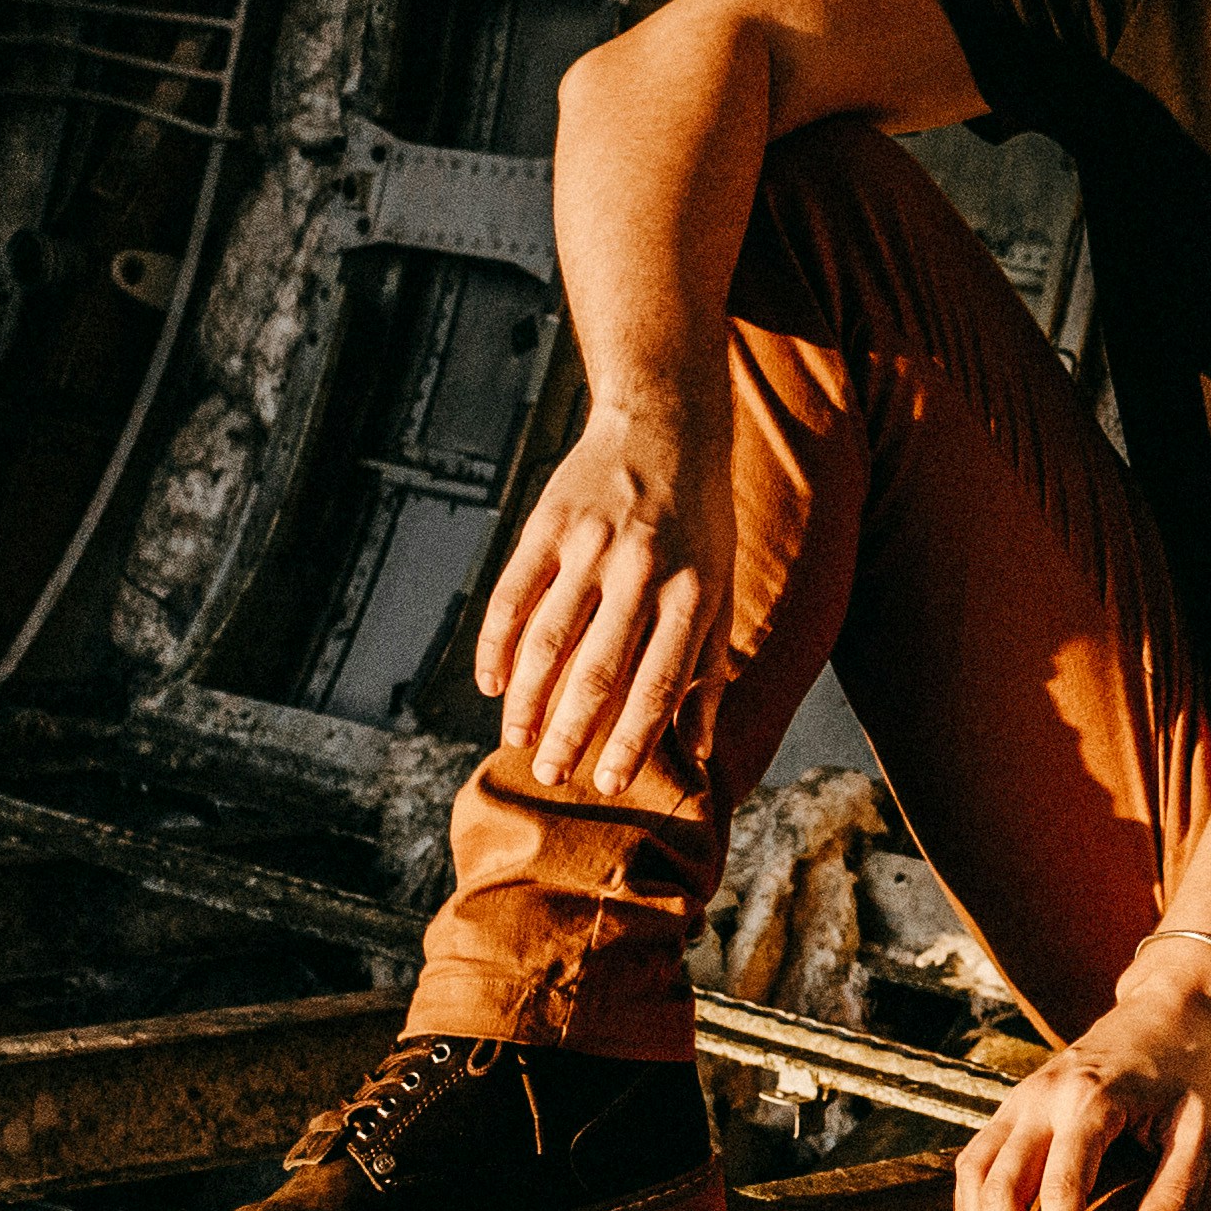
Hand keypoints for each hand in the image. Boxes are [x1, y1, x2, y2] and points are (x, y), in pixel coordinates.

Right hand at [472, 403, 735, 798]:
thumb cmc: (701, 523)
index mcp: (691, 596)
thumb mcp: (720, 589)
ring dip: (527, 698)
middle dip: (570, 733)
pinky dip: (496, 643)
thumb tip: (699, 749)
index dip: (629, 741)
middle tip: (550, 776)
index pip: (657, 686)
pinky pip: (512, 595)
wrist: (663, 425)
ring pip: (548, 639)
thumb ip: (708, 670)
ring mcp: (590, 547)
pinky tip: (491, 682)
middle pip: (597, 671)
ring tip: (515, 739)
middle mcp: (641, 573)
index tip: (606, 785)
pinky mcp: (548, 525)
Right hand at [953, 951, 1210, 1210]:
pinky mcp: (1012, 1105)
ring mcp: (1020, 1098)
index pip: (1062, 1187)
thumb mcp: (1206, 1129)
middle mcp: (1044, 1096)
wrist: (1166, 1007)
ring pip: (975, 1174)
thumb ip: (1179, 1189)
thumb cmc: (1192, 1072)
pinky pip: (974, 1162)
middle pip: (1001, 1185)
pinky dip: (972, 1210)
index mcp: (1094, 1099)